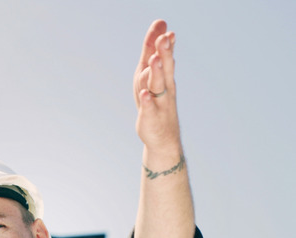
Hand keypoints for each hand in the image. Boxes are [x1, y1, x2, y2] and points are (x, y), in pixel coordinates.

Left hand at [134, 20, 180, 152]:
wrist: (163, 137)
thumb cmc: (155, 101)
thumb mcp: (151, 75)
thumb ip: (153, 51)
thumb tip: (160, 27)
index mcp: (164, 78)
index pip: (166, 58)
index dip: (166, 45)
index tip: (167, 30)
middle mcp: (164, 88)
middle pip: (164, 68)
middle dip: (164, 53)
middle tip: (165, 38)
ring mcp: (159, 103)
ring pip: (158, 86)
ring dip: (156, 73)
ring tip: (154, 60)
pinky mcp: (151, 118)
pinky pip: (150, 108)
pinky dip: (147, 101)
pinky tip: (144, 94)